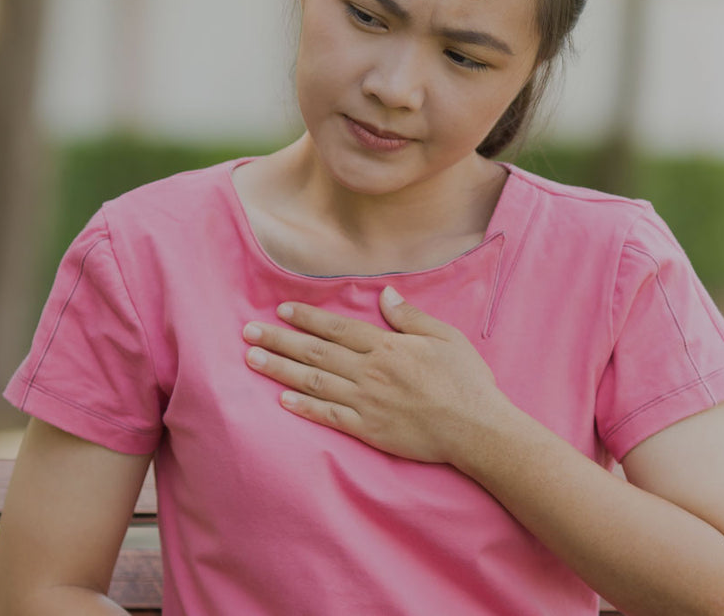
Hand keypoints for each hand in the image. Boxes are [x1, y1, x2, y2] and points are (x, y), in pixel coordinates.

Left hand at [241, 286, 505, 464]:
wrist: (476, 429)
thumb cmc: (467, 382)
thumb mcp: (446, 338)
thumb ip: (411, 317)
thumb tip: (385, 294)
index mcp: (388, 347)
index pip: (338, 329)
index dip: (307, 318)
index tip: (281, 309)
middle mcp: (370, 371)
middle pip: (315, 352)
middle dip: (279, 339)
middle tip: (247, 331)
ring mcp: (366, 402)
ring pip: (313, 381)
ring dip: (279, 369)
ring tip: (252, 359)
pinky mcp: (368, 429)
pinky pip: (328, 416)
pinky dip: (303, 407)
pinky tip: (281, 399)